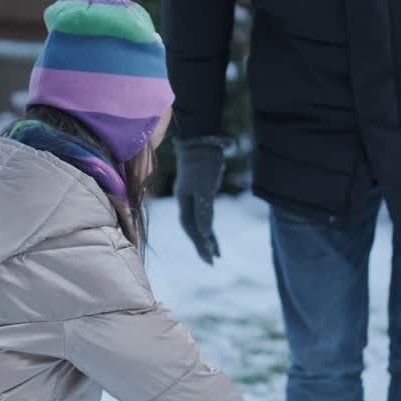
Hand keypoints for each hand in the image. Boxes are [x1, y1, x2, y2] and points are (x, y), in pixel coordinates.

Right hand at [175, 137, 227, 263]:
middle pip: (193, 227)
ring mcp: (192, 194)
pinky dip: (209, 222)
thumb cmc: (201, 163)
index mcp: (184, 202)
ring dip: (207, 235)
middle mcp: (186, 200)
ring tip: (216, 251)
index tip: (210, 259)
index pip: (191, 228)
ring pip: (198, 220)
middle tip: (212, 260)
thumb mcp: (203, 188)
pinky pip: (204, 211)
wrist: (201, 139)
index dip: (200, 243)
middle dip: (202, 244)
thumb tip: (206, 234)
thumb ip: (203, 211)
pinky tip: (212, 229)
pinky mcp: (201, 187)